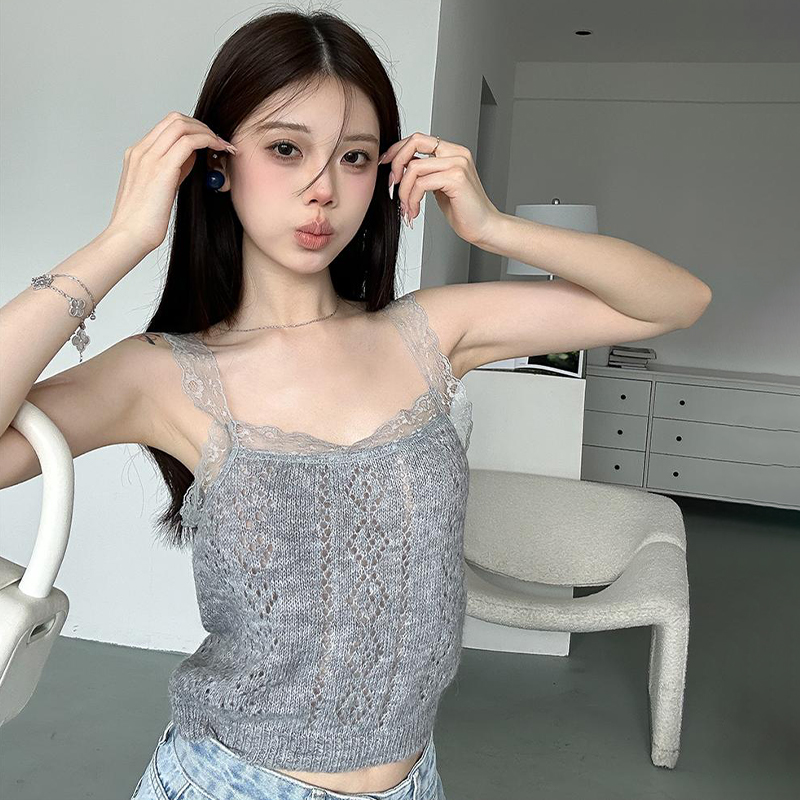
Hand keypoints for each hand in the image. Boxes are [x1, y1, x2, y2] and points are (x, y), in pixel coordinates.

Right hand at [106, 111, 235, 251]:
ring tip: (223, 146)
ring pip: (182, 125)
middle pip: (175, 119)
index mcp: (137, 154)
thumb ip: (171, 169)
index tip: (209, 141)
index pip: (167, 126)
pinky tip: (219, 150)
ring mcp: (149, 157)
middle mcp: (141, 151)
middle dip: (202, 126)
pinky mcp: (162, 168)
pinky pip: (189, 142)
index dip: (192, 129)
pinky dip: (207, 141)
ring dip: (207, 132)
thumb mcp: (157, 189)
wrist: (129, 236)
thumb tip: (191, 156)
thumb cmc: (143, 221)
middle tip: (219, 141)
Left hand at [378, 132, 500, 245]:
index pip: (418, 139)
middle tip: (392, 187)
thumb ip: (424, 173)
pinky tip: (415, 211)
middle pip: (414, 143)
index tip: (386, 164)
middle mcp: (456, 153)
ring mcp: (458, 164)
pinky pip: (421, 184)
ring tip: (407, 208)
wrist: (483, 227)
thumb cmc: (463, 210)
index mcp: (452, 151)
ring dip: (404, 191)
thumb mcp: (438, 186)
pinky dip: (412, 199)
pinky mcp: (456, 178)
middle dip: (396, 164)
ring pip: (414, 168)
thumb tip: (400, 167)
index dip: (397, 149)